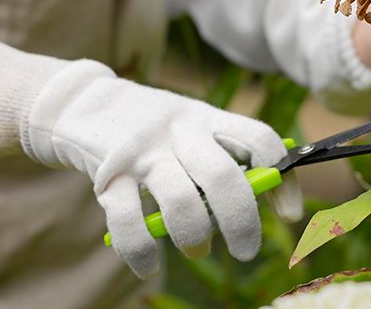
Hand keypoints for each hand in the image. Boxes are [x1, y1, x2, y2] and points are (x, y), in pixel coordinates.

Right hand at [23, 62, 302, 277]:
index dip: (282, 179)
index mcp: (206, 118)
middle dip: (241, 222)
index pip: (258, 139)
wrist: (82, 104)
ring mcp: (142, 153)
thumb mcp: (189, 125)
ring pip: (180, 202)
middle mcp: (178, 131)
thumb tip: (268, 195)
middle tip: (245, 250)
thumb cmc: (152, 129)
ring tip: (197, 250)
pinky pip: (128, 221)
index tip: (288, 214)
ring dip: (195, 237)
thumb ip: (221, 152)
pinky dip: (141, 252)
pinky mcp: (108, 175)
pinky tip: (148, 266)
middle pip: (223, 177)